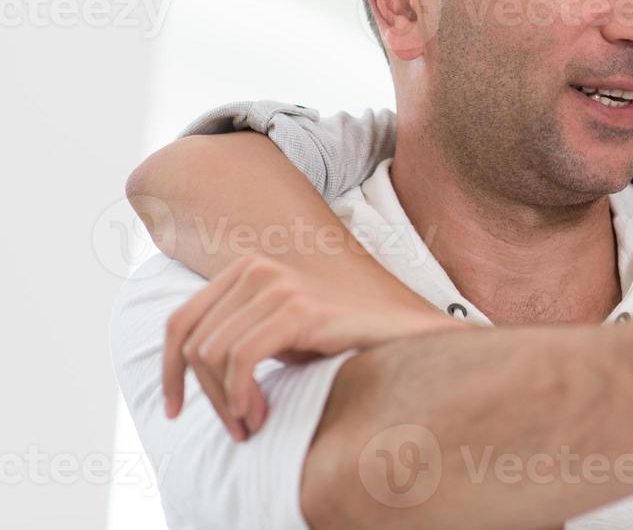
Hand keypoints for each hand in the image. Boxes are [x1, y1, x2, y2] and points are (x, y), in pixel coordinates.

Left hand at [162, 253, 467, 439]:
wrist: (400, 334)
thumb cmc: (337, 337)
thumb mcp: (275, 332)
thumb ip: (234, 333)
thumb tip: (185, 366)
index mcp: (246, 269)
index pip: (180, 323)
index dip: (169, 372)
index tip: (176, 410)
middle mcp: (258, 268)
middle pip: (194, 345)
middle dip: (207, 397)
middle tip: (238, 428)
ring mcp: (279, 284)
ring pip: (213, 355)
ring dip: (226, 403)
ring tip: (254, 423)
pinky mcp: (299, 308)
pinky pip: (239, 360)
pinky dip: (240, 395)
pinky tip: (259, 413)